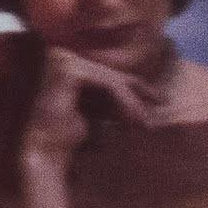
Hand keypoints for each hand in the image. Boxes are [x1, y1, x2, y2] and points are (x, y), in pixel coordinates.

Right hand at [19, 49, 154, 170]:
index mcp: (63, 65)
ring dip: (133, 101)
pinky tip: (136, 119)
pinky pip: (107, 83)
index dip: (133, 87)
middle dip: (138, 92)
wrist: (45, 150)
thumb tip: (144, 96)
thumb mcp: (96, 112)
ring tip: (147, 122)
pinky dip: (125, 101)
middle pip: (109, 74)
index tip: (158, 100)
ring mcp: (62, 60)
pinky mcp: (69, 70)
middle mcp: (60, 56)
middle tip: (163, 102)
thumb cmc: (67, 136)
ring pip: (110, 79)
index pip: (104, 73)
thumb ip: (112, 100)